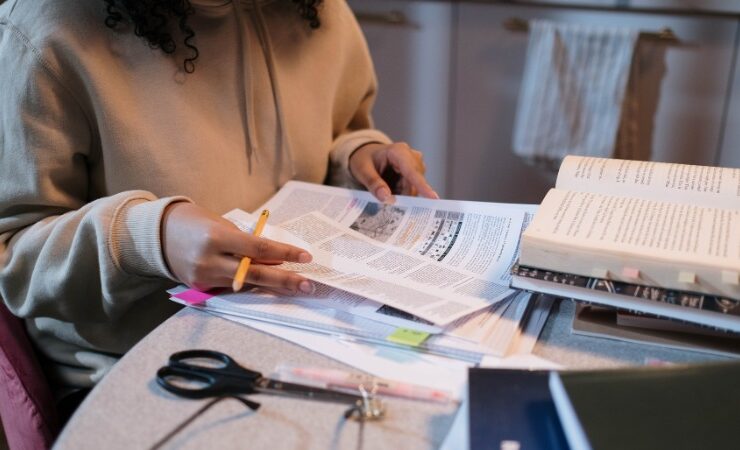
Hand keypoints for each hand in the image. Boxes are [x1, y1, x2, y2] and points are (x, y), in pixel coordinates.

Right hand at [161, 202, 313, 293]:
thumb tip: (275, 259)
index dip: (284, 254)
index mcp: (217, 238)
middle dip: (285, 280)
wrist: (159, 234)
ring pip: (246, 285)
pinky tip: (266, 286)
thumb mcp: (223, 225)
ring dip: (272, 286)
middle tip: (308, 284)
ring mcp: (203, 277)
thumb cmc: (197, 222)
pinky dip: (249, 285)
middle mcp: (209, 260)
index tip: (305, 257)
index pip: (258, 249)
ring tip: (295, 286)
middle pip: (256, 274)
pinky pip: (231, 288)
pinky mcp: (200, 288)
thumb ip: (246, 243)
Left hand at [348, 142, 438, 202]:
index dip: (422, 185)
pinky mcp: (415, 174)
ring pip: (413, 188)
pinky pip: (411, 189)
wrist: (366, 155)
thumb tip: (386, 198)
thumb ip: (373, 183)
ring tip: (385, 194)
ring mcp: (415, 165)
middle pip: (414, 182)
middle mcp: (411, 156)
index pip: (412, 171)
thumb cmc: (364, 159)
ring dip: (400, 195)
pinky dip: (401, 194)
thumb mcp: (362, 170)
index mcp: (399, 151)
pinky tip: (391, 193)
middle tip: (388, 206)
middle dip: (402, 195)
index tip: (433, 198)